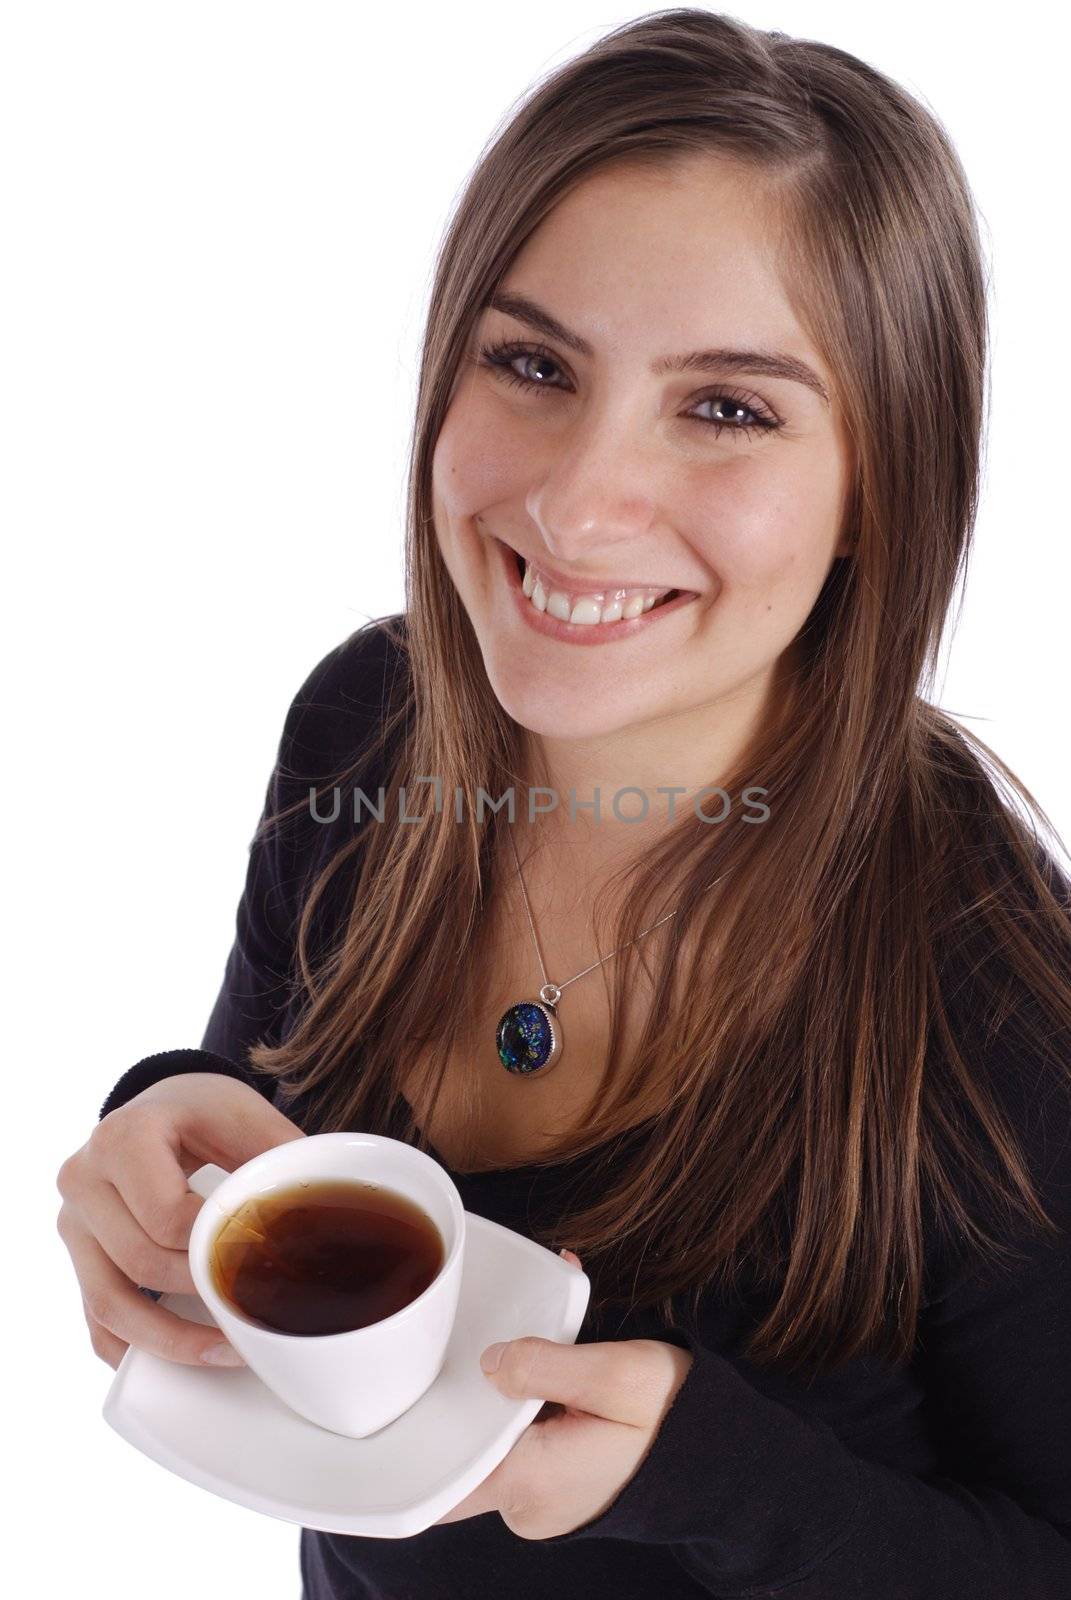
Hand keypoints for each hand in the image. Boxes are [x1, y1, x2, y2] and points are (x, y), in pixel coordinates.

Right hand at [56, 1072, 306, 1369]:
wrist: (160, 1106)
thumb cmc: (203, 1111)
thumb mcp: (242, 1113)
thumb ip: (279, 1155)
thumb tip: (322, 1211)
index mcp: (122, 1138)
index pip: (165, 1215)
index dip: (214, 1247)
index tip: (264, 1263)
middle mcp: (83, 1180)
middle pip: (140, 1261)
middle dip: (201, 1292)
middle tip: (259, 1308)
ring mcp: (72, 1223)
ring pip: (109, 1304)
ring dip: (169, 1341)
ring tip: (228, 1352)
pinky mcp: (76, 1257)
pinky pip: (96, 1321)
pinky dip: (134, 1349)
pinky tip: (180, 1361)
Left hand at [435, 1249, 693, 1538]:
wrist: (723, 1460)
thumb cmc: (675, 1419)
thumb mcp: (617, 1374)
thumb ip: (544, 1365)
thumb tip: (489, 1362)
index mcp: (530, 1480)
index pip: (438, 1476)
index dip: (417, 1433)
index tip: (412, 1387)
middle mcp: (524, 1504)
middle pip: (462, 1445)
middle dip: (473, 1389)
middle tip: (486, 1336)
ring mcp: (537, 1501)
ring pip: (493, 1439)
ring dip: (504, 1393)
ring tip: (529, 1343)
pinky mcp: (552, 1488)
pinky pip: (520, 1443)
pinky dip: (527, 1405)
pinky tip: (549, 1365)